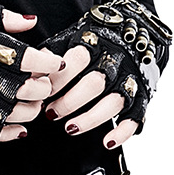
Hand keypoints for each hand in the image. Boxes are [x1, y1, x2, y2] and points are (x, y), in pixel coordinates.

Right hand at [0, 0, 64, 143]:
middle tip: (46, 85)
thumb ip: (1, 18)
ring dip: (26, 113)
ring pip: (4, 112)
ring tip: (35, 107)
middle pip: (18, 88)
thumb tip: (30, 23)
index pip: (22, 57)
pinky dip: (5, 135)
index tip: (56, 63)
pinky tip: (19, 131)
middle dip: (39, 89)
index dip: (45, 62)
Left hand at [37, 0, 171, 148]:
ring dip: (90, 119)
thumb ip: (52, 53)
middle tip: (51, 113)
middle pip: (94, 84)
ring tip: (70, 128)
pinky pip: (135, 117)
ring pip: (113, 102)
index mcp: (97, 44)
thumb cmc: (95, 41)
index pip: (78, 59)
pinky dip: (122, 132)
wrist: (136, 31)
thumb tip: (32, 71)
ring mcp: (130, 80)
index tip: (45, 91)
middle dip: (69, 102)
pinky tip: (107, 142)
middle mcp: (115, 62)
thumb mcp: (72, 38)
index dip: (60, 78)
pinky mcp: (141, 96)